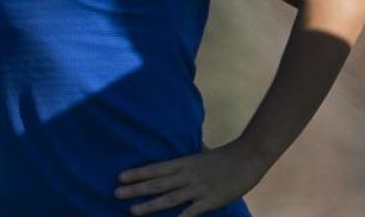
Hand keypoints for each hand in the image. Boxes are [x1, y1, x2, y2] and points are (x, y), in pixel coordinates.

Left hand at [116, 142, 268, 215]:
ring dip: (150, 205)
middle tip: (116, 193)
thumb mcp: (200, 154)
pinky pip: (191, 212)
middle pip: (157, 183)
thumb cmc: (224, 156)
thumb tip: (174, 157)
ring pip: (169, 198)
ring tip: (132, 210)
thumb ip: (186, 160)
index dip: (137, 173)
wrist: (248, 157)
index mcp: (184, 162)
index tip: (119, 177)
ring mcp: (197, 189)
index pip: (155, 168)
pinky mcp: (210, 201)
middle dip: (135, 189)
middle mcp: (186, 175)